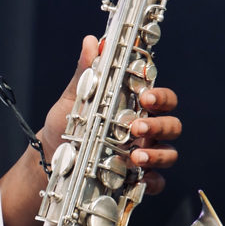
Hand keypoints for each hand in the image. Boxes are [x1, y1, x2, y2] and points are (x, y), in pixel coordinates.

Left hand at [40, 35, 180, 196]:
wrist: (52, 161)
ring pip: (169, 153)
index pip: (161, 98)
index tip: (145, 97)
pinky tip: (138, 180)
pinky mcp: (138, 180)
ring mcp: (145, 155)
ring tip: (134, 157)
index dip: (160, 96)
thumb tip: (91, 42)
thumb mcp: (73, 99)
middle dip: (159, 125)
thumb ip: (85, 73)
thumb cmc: (67, 126)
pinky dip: (152, 182)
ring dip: (157, 155)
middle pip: (172, 124)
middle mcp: (145, 130)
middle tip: (136, 128)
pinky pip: (157, 183)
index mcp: (135, 107)